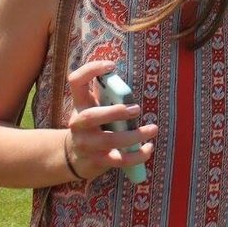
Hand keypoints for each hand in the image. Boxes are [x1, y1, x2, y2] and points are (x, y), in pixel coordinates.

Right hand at [65, 60, 158, 180]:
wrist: (75, 157)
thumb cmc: (93, 125)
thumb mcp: (94, 107)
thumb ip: (106, 95)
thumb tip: (128, 82)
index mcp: (80, 104)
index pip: (76, 81)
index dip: (90, 70)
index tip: (111, 65)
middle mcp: (78, 124)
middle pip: (90, 117)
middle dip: (114, 112)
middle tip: (136, 109)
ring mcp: (87, 144)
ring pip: (109, 141)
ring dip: (134, 135)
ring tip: (153, 128)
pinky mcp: (98, 161)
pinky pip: (119, 160)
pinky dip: (137, 155)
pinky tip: (149, 148)